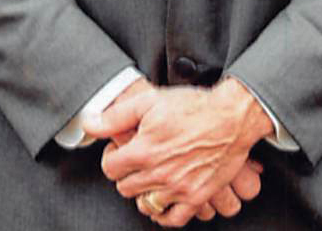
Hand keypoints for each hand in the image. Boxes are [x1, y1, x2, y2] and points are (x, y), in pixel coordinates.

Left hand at [88, 78, 273, 225]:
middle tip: (138, 161)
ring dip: (144, 192)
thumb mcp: (150, 102)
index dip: (113, 157)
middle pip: (125, 188)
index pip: (110, 168)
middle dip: (127, 174)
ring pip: (145, 204)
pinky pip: (172, 219)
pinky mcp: (196, 197)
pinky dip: (164, 213)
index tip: (122, 150)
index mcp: (144, 151)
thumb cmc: (193, 107)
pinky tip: (165, 198)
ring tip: (151, 177)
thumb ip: (116, 116)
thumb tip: (89, 123)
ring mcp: (178, 189)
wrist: (232, 118)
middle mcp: (159, 174)